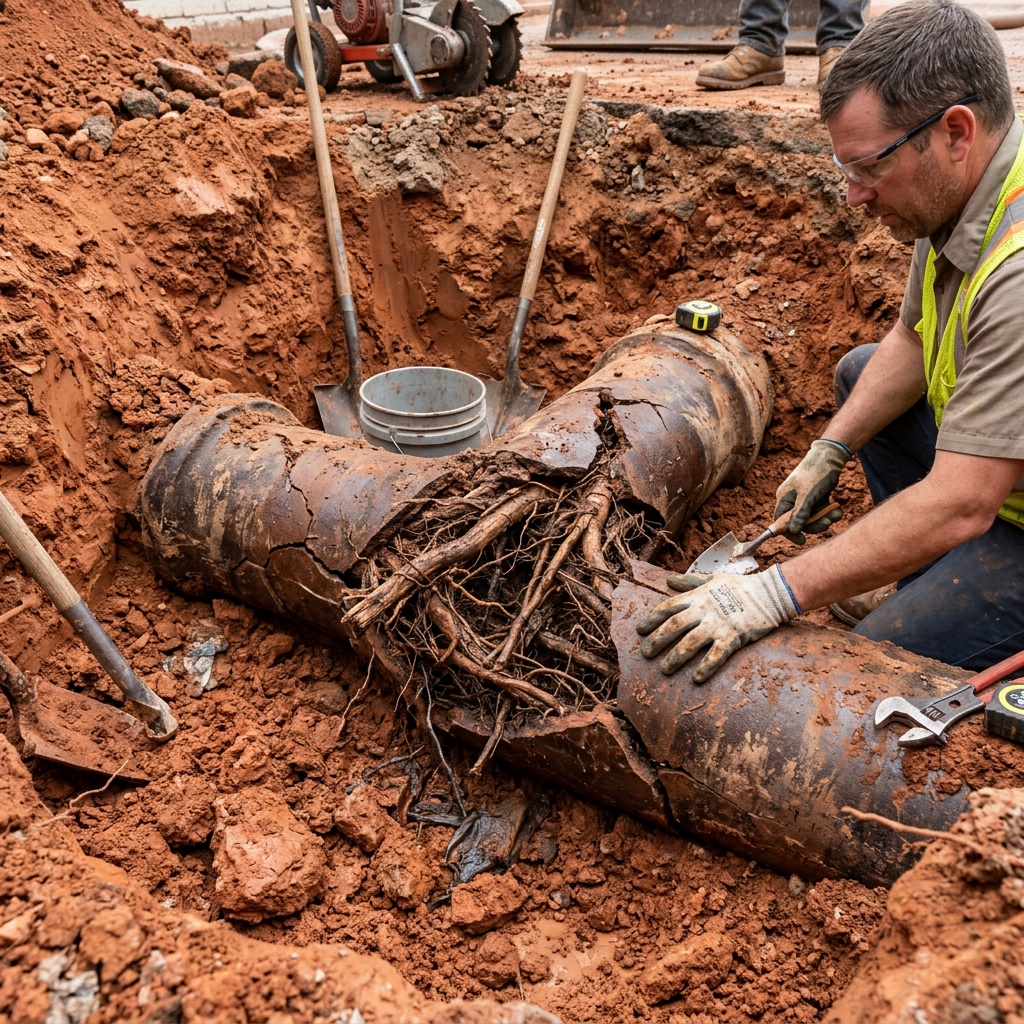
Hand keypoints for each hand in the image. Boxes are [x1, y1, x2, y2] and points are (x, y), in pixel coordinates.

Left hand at [636, 566, 799, 680]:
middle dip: (657, 640)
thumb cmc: (740, 586)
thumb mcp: (712, 578)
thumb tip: (669, 580)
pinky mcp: (733, 637)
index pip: (669, 608)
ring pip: (691, 642)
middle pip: (674, 626)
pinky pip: (716, 655)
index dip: (652, 619)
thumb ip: (689, 582)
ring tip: (664, 669)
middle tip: (645, 653)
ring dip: (676, 657)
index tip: (640, 630)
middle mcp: (704, 610)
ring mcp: (718, 624)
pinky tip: (696, 678)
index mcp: (697, 597)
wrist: (770, 593)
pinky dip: (706, 667)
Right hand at [774, 439, 849, 540]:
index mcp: (784, 498)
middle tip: (827, 523)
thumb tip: (792, 531)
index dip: (790, 532)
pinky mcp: (816, 499)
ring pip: (812, 519)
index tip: (802, 540)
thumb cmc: (815, 473)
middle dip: (814, 524)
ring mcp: (804, 500)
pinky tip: (837, 510)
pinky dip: (829, 513)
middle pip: (799, 522)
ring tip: (835, 514)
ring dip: (824, 519)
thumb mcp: (808, 495)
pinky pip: (820, 512)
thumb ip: (800, 513)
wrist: (831, 457)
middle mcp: (792, 500)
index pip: (780, 521)